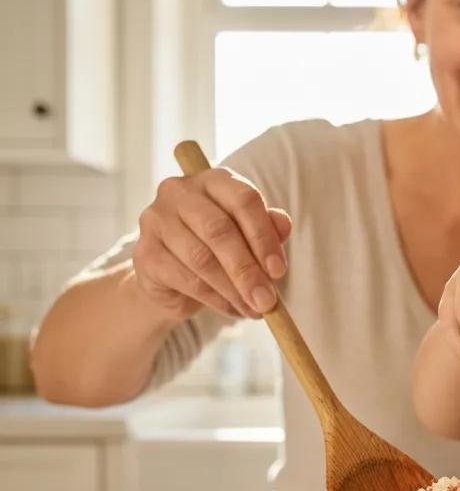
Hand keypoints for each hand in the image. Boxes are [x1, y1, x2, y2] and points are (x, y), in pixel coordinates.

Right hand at [132, 168, 291, 320]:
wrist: (173, 277)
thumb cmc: (219, 248)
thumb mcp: (249, 236)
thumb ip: (268, 227)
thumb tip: (283, 224)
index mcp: (213, 180)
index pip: (243, 200)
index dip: (264, 237)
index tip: (279, 271)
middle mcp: (180, 192)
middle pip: (219, 230)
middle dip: (248, 270)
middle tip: (268, 300)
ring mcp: (156, 220)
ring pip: (202, 259)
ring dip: (234, 290)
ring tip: (255, 310)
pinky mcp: (145, 253)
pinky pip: (186, 280)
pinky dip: (215, 300)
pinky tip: (232, 309)